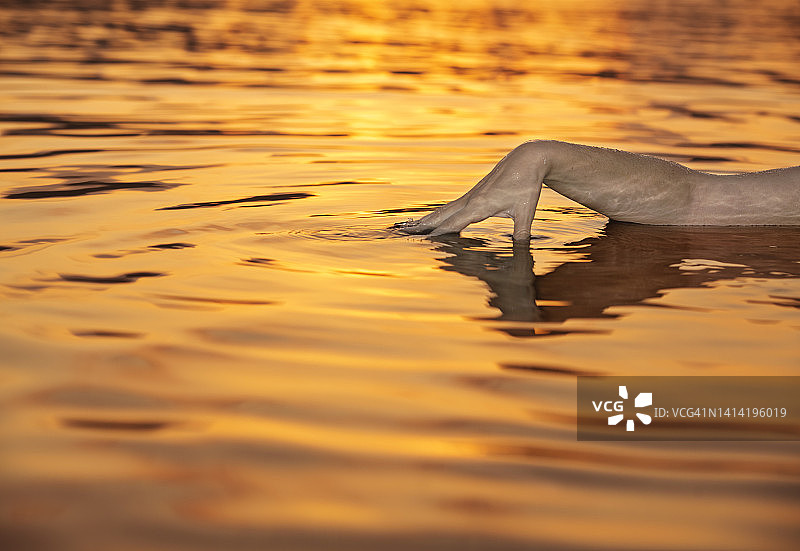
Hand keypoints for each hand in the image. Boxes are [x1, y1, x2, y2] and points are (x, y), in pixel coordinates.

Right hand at [394, 143, 544, 239]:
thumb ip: (522, 231)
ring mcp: (470, 196)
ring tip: (406, 227)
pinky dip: (436, 215)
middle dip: (421, 226)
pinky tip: (429, 220)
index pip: (454, 224)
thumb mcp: (526, 210)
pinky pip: (450, 207)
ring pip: (442, 211)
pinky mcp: (472, 195)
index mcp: (480, 205)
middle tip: (401, 233)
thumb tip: (522, 247)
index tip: (423, 242)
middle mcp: (470, 200)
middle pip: (440, 216)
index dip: (438, 234)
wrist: (527, 159)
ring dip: (424, 220)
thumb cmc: (527, 184)